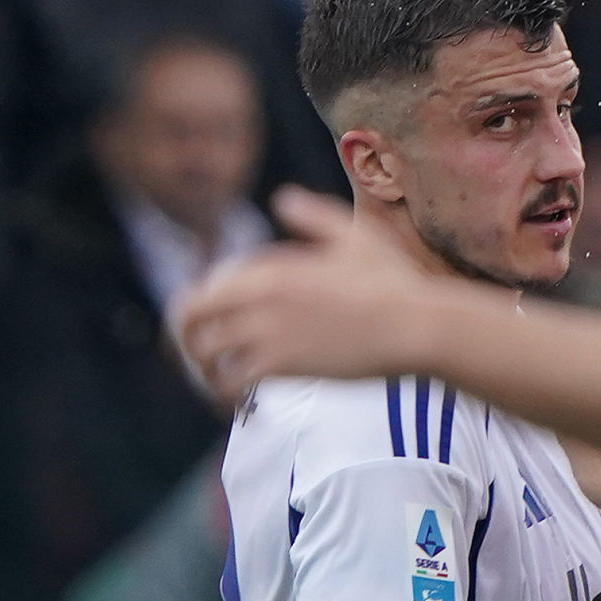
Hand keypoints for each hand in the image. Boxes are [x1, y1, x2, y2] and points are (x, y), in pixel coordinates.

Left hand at [177, 187, 441, 395]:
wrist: (417, 326)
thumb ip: (314, 216)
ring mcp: (268, 331)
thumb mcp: (356, 237)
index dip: (201, 310)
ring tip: (214, 383)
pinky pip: (232, 381)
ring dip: (203, 371)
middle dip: (183, 339)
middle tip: (193, 358)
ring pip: (205, 354)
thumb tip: (283, 199)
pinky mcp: (282, 365)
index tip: (210, 329)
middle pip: (190, 317)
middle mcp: (260, 296)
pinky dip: (225, 393)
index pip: (209, 287)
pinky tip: (236, 401)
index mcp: (273, 267)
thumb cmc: (395, 283)